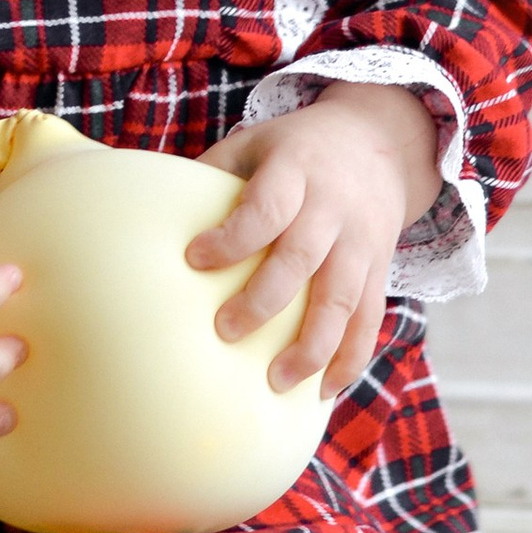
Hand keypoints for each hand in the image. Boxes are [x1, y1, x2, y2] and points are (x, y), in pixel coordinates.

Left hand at [187, 83, 440, 398]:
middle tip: (224, 330)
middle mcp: (333, 207)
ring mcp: (361, 241)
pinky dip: (350, 358)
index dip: (233, 237)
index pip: (267, 207)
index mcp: (296, 170)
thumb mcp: (256, 143)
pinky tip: (322, 390)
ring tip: (277, 381)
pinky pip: (368, 318)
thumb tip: (153, 215)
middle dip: (263, 300)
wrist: (378, 142)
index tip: (194, 259)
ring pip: (341, 299)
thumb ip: (214, 172)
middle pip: (301, 259)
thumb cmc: (297, 150)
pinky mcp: (378, 269)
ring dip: (312, 345)